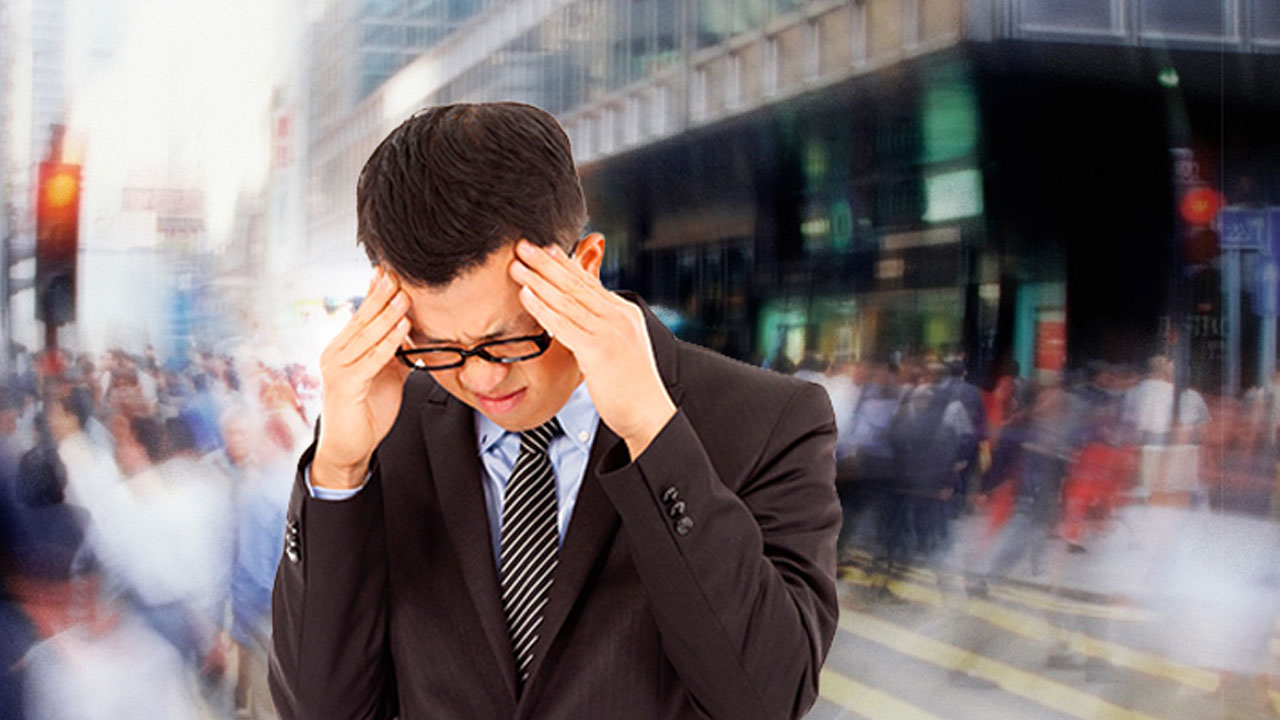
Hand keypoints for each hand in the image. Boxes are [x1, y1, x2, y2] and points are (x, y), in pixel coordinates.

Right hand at [313, 267, 412, 488]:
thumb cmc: (365, 412)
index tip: (390, 271)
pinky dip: (388, 343)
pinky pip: (371, 359)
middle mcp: (337, 352)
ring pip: (367, 334)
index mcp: (344, 347)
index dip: (376, 292)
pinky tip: (403, 329)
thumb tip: (414, 332)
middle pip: (362, 318)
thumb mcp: (386, 375)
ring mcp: (338, 367)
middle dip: (382, 294)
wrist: (349, 447)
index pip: (362, 314)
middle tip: (398, 272)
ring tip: (405, 295)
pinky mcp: (345, 384)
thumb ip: (395, 353)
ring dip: (388, 314)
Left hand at [510, 239, 674, 458]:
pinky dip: (542, 307)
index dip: (565, 263)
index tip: (545, 249)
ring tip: (517, 266)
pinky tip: (525, 295)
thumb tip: (580, 318)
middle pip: (576, 283)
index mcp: (624, 313)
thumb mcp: (620, 348)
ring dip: (538, 280)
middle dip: (547, 263)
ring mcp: (610, 332)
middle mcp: (618, 316)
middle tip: (523, 246)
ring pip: (567, 299)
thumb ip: (601, 328)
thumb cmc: (632, 387)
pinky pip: (563, 324)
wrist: (649, 413)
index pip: (590, 282)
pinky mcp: (598, 350)